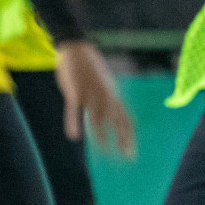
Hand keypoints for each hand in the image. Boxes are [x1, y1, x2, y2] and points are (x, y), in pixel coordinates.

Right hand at [54, 40, 135, 158]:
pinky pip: (73, 109)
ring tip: (104, 151)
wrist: (76, 48)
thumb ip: (108, 98)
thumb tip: (113, 111)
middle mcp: (105, 96)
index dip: (129, 135)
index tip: (131, 150)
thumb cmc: (90, 68)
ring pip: (97, 118)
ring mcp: (90, 94)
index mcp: (113, 95)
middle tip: (127, 156)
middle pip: (117, 121)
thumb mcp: (104, 84)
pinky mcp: (74, 91)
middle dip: (123, 139)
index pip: (126, 118)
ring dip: (101, 136)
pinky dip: (73, 122)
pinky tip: (73, 135)